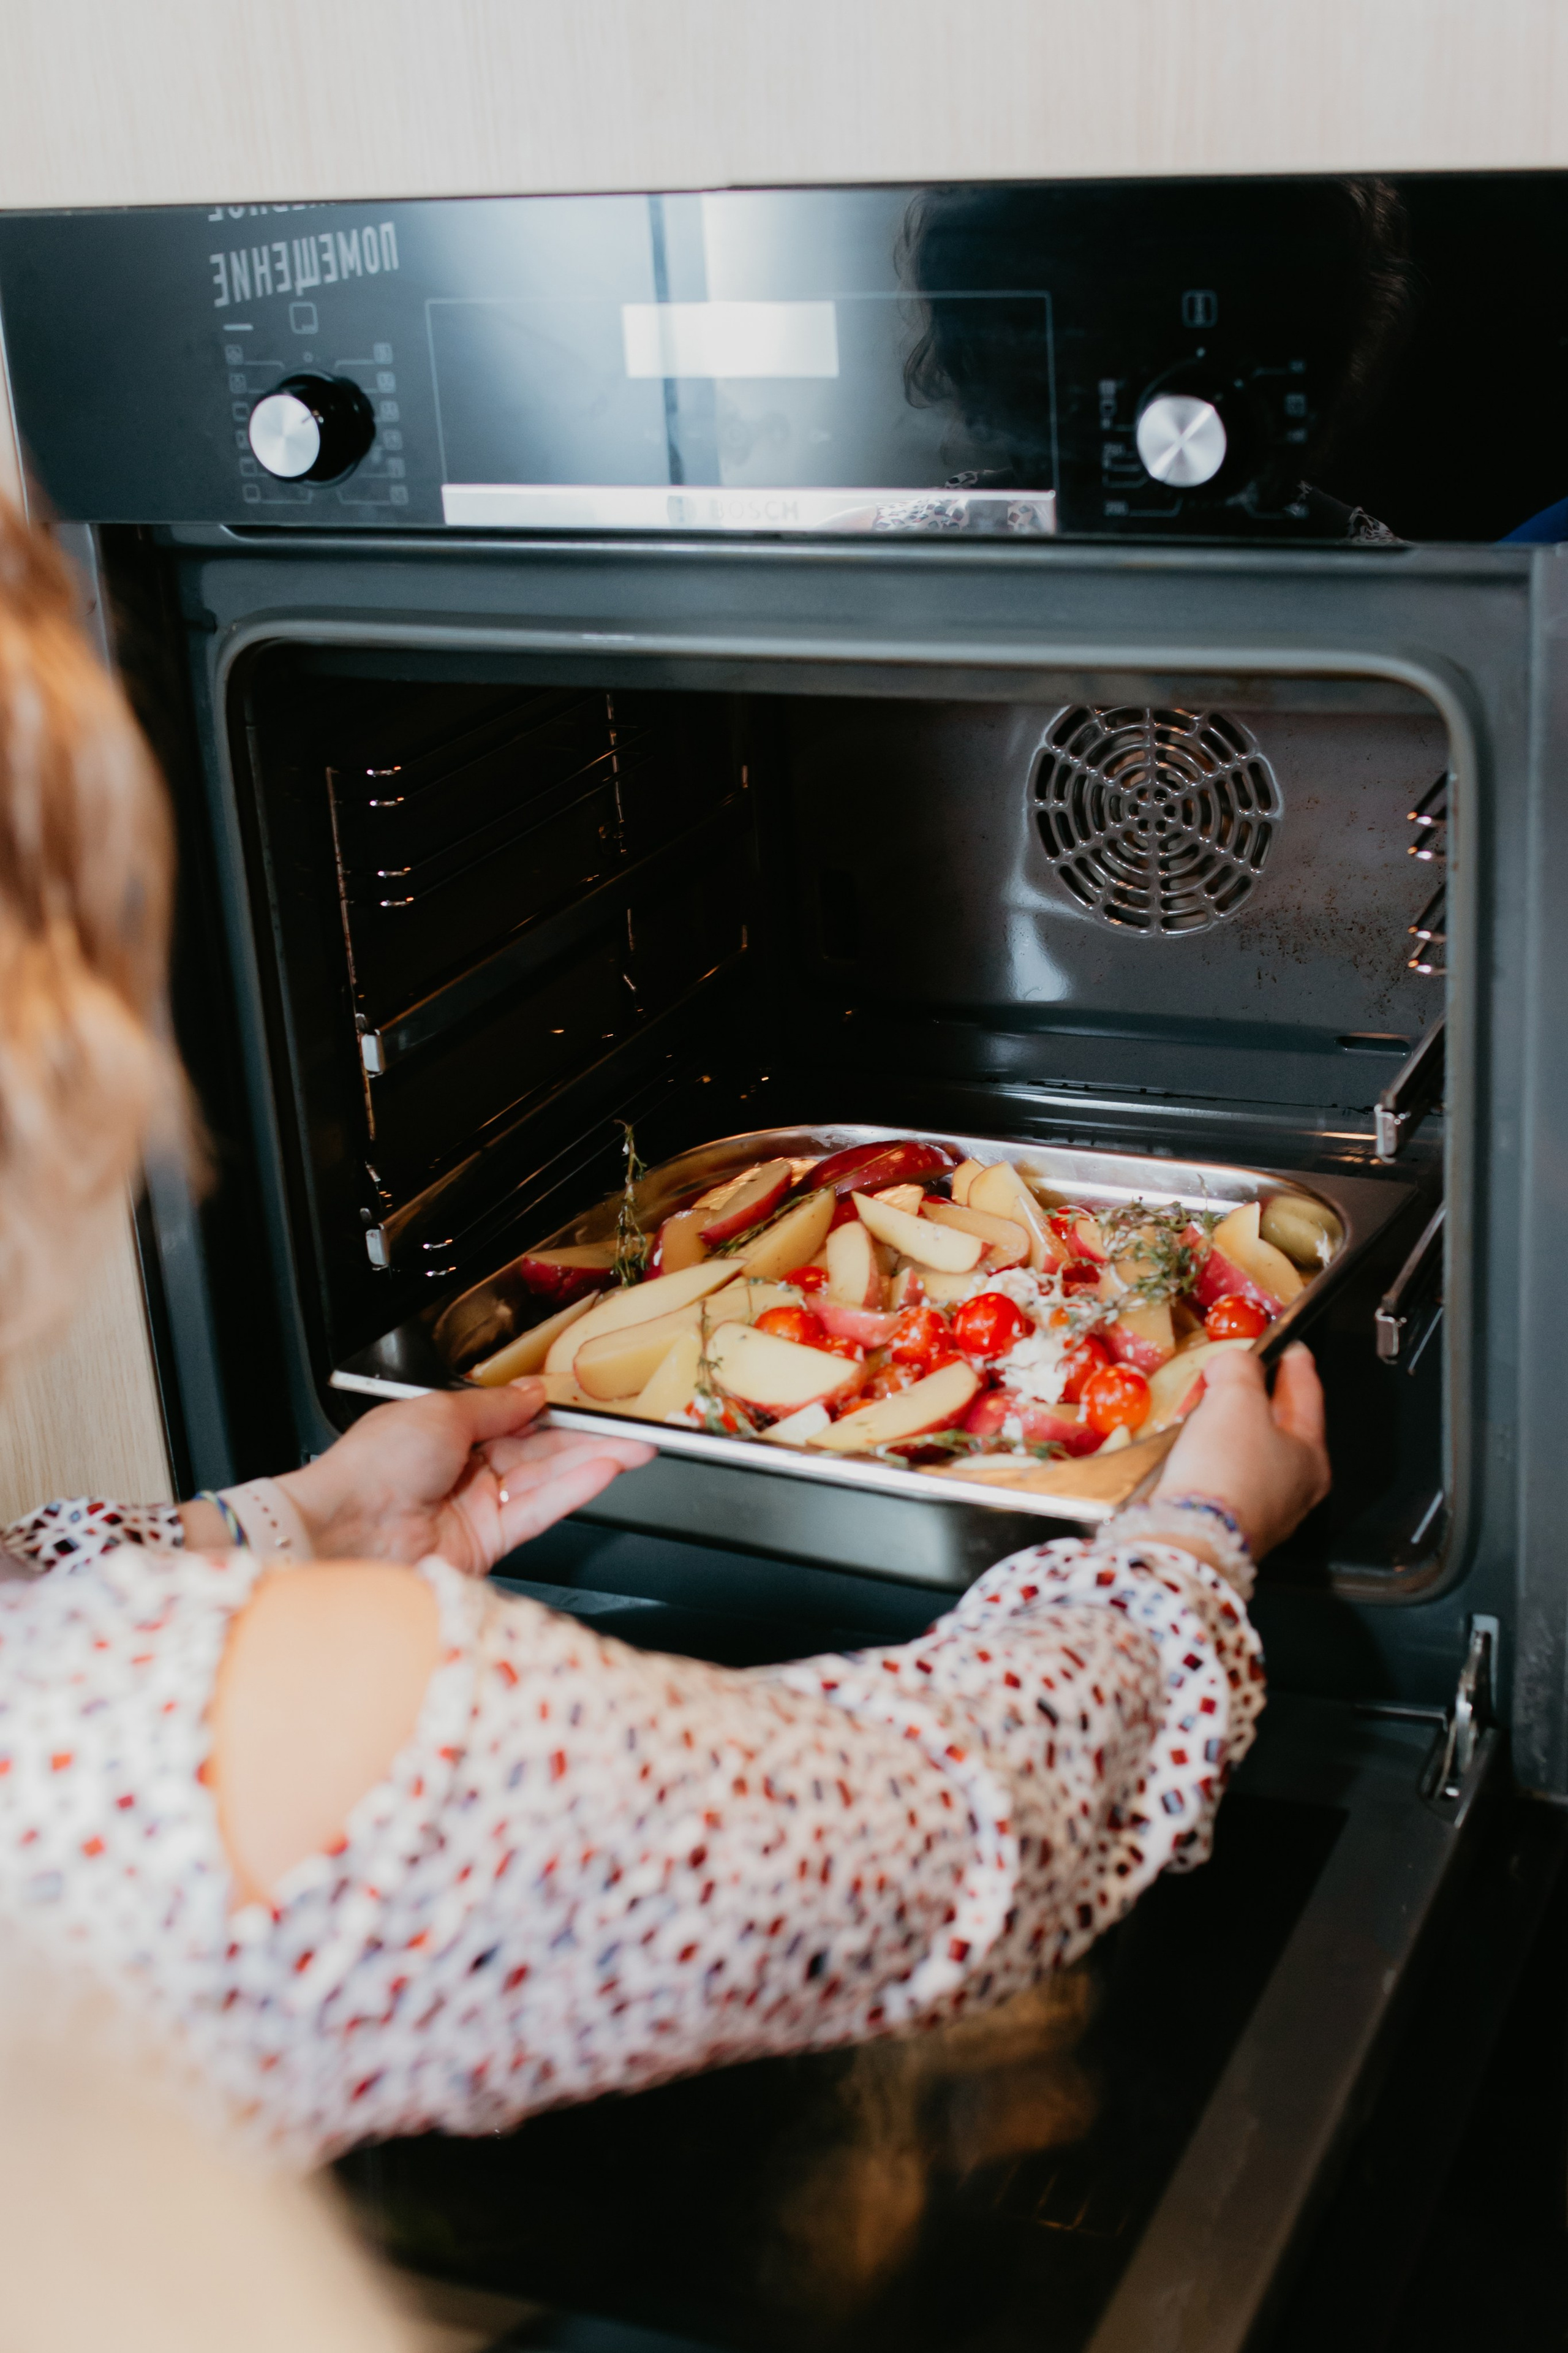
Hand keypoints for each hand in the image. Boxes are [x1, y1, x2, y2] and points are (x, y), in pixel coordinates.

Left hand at [271, 1381, 654, 1574]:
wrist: (344, 1531)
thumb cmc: (371, 1466)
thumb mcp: (441, 1412)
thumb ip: (497, 1406)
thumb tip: (532, 1393)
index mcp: (442, 1432)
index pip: (513, 1419)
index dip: (554, 1412)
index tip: (591, 1405)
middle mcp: (461, 1471)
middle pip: (537, 1452)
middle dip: (586, 1440)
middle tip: (632, 1429)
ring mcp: (475, 1509)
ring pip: (544, 1481)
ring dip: (590, 1464)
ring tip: (633, 1448)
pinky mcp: (486, 1544)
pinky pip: (538, 1511)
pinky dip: (572, 1491)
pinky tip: (603, 1471)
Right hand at [1150, 1343, 1329, 1560]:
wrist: (1189, 1538)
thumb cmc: (1226, 1469)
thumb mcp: (1236, 1397)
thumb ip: (1239, 1366)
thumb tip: (1231, 1364)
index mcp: (1312, 1456)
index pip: (1308, 1392)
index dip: (1294, 1359)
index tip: (1287, 1341)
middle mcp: (1294, 1488)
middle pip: (1278, 1422)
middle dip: (1253, 1392)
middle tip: (1235, 1369)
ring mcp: (1261, 1509)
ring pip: (1247, 1448)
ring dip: (1226, 1422)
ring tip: (1204, 1404)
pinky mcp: (1226, 1522)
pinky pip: (1222, 1472)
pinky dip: (1209, 1451)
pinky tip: (1189, 1443)